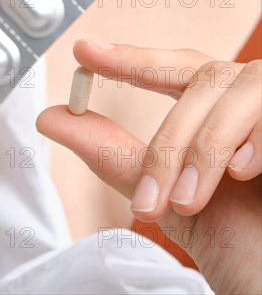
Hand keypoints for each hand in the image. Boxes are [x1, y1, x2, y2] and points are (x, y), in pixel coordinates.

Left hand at [37, 40, 261, 294]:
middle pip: (201, 79)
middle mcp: (250, 100)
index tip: (86, 52)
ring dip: (203, 148)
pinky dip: (251, 140)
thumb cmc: (240, 242)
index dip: (132, 58)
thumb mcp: (167, 194)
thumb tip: (52, 118)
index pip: (174, 68)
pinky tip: (245, 171)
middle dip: (168, 140)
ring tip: (190, 202)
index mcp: (218, 112)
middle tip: (148, 202)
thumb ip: (113, 153)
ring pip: (234, 93)